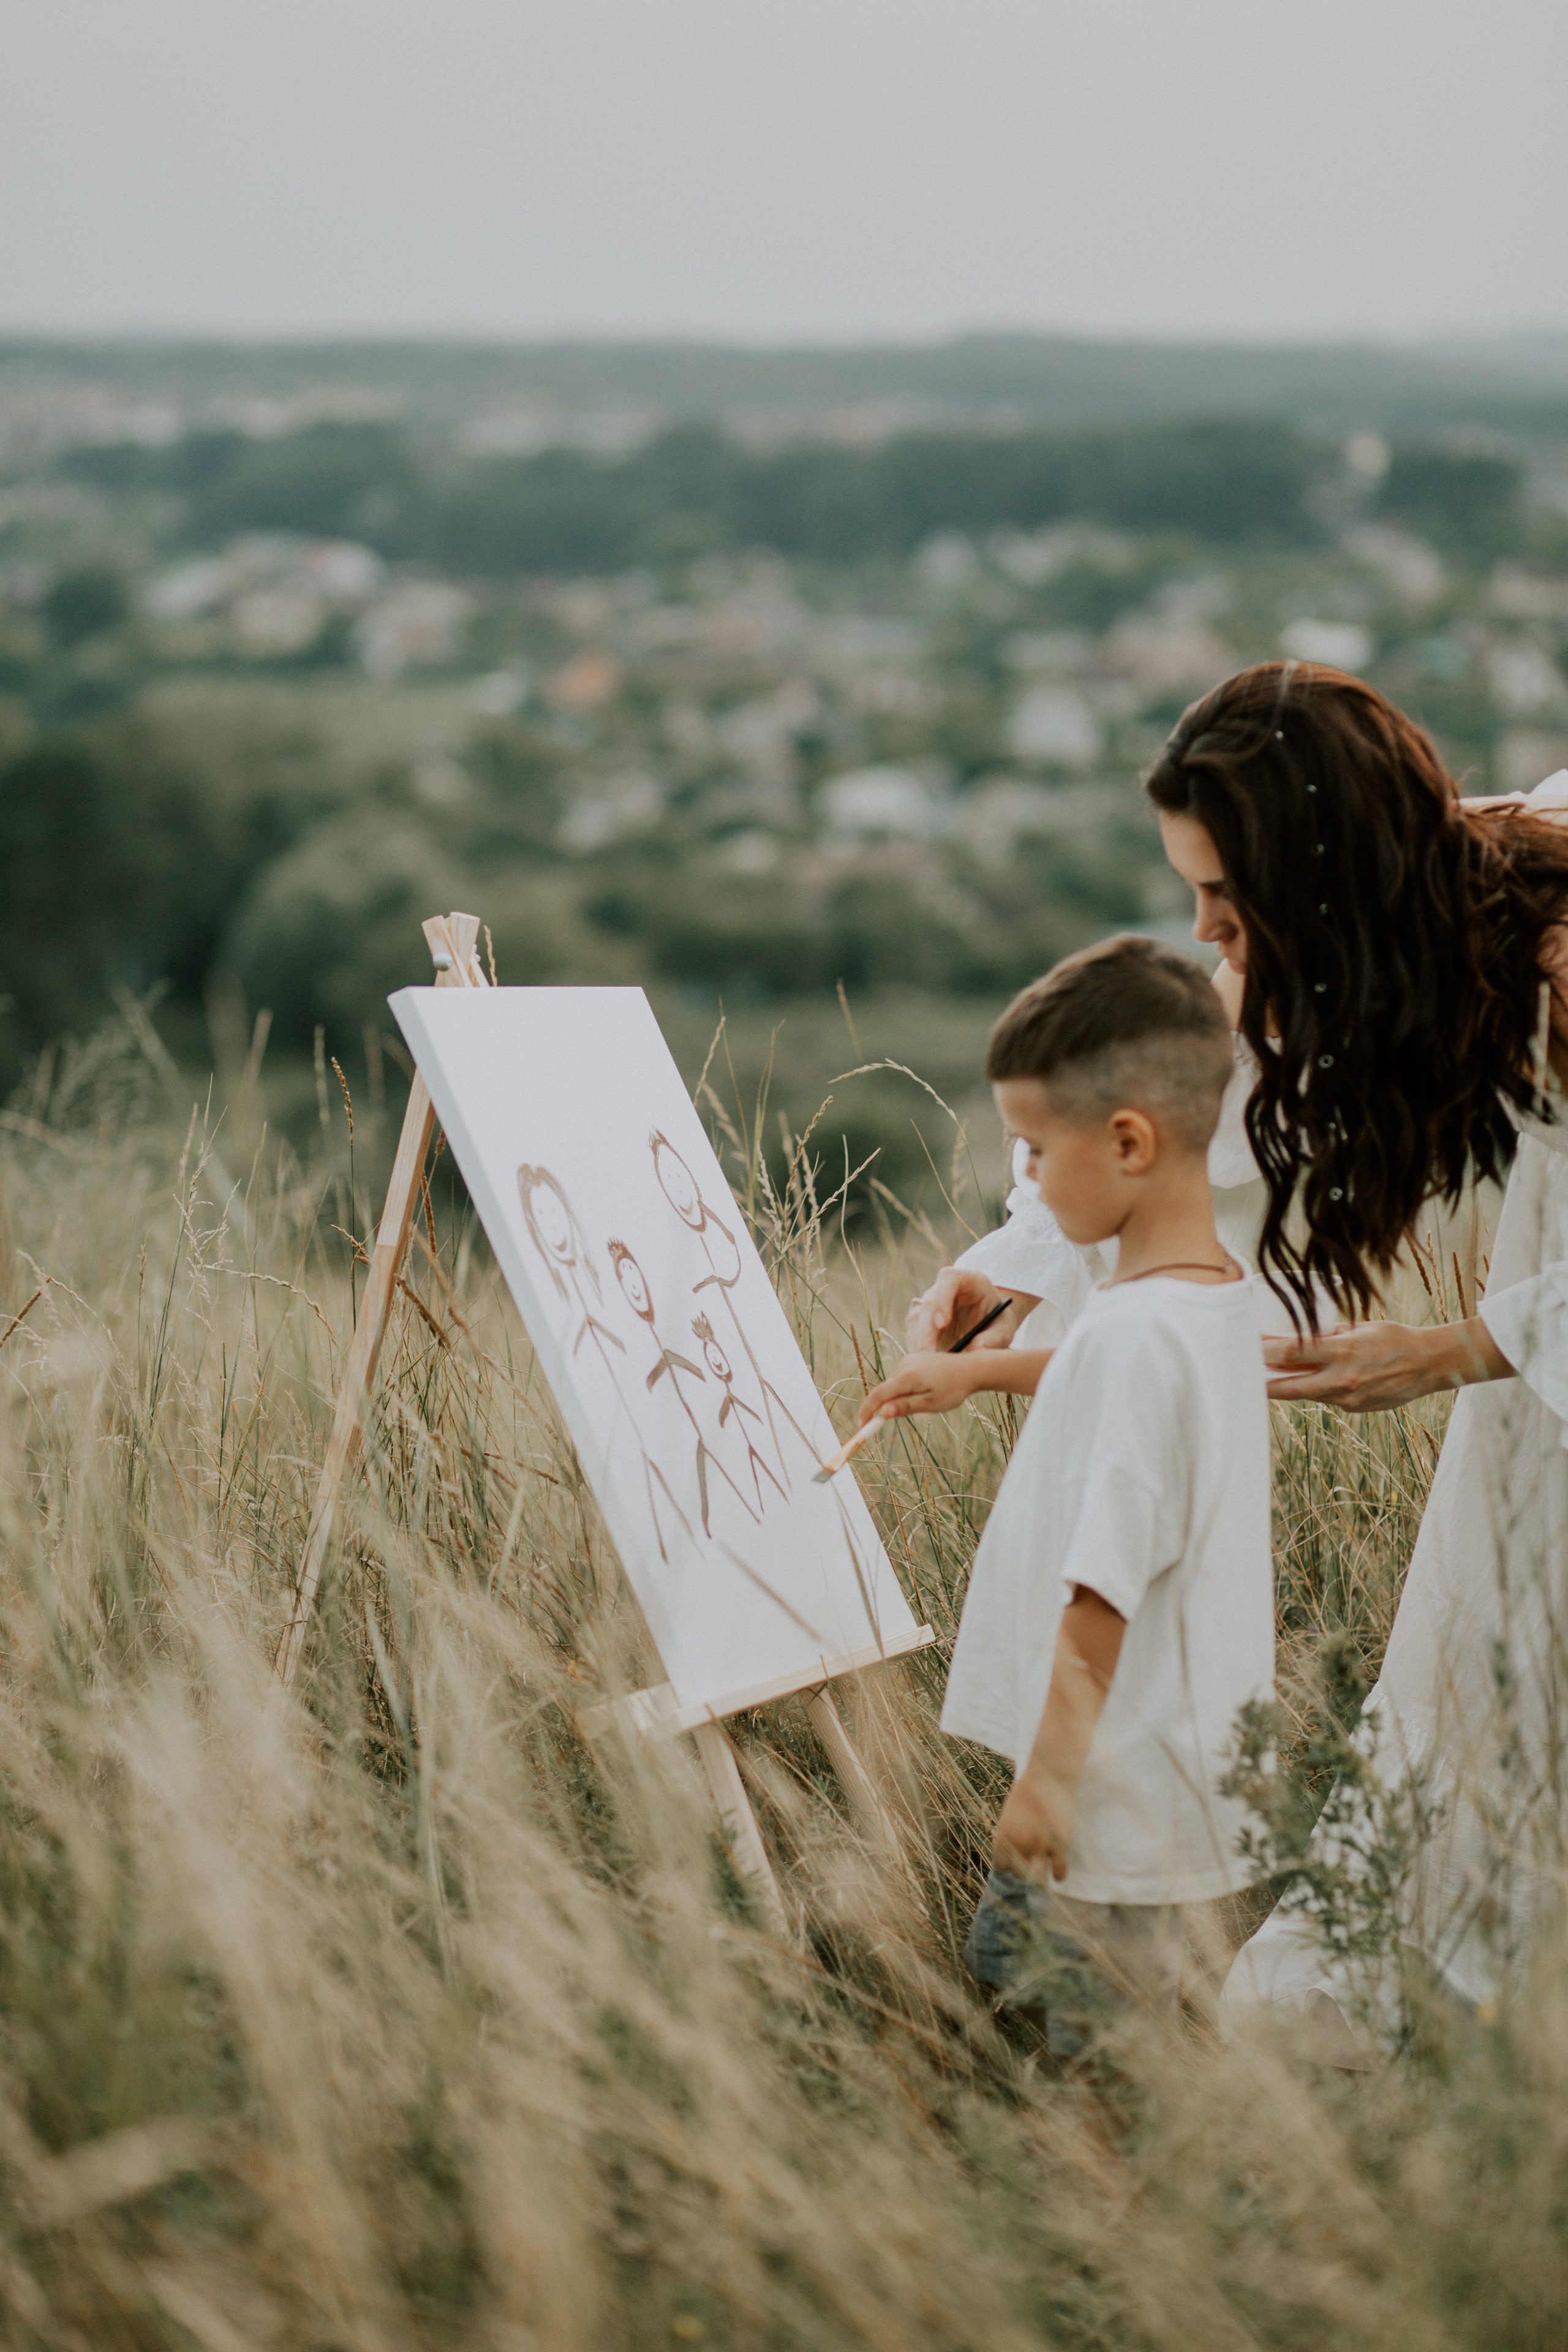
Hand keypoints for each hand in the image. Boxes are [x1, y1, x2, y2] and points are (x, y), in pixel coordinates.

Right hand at [859, 1351, 982, 1424]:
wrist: (971, 1369)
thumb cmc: (954, 1389)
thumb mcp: (931, 1403)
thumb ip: (906, 1407)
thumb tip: (883, 1413)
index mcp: (907, 1376)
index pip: (878, 1395)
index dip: (867, 1411)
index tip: (862, 1426)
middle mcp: (904, 1365)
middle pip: (885, 1390)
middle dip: (885, 1407)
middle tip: (898, 1421)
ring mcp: (909, 1360)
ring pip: (894, 1385)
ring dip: (899, 1398)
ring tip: (926, 1401)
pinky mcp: (914, 1359)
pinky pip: (902, 1379)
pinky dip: (905, 1390)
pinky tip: (926, 1391)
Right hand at [906, 1269, 1036, 1353]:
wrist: (991, 1323)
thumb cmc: (999, 1321)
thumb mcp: (1005, 1329)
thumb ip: (995, 1338)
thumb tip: (977, 1349)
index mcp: (969, 1280)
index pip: (949, 1279)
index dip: (942, 1299)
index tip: (942, 1324)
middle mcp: (945, 1289)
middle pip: (928, 1302)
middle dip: (926, 1330)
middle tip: (929, 1356)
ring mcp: (931, 1303)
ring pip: (916, 1319)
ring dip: (920, 1342)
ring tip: (931, 1366)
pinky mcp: (922, 1319)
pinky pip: (913, 1333)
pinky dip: (919, 1349)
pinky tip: (929, 1365)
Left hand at [993, 1770, 1073, 1881]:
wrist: (1049, 1775)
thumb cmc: (1028, 1790)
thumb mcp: (1010, 1813)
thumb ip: (1010, 1833)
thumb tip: (1014, 1851)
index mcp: (1004, 1835)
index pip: (1001, 1865)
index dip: (1008, 1864)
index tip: (1015, 1861)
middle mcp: (1019, 1843)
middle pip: (1019, 1873)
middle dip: (1024, 1870)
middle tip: (1031, 1864)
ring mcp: (1040, 1845)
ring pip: (1037, 1878)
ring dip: (1040, 1877)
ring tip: (1043, 1872)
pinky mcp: (1059, 1844)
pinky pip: (1059, 1871)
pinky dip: (1059, 1875)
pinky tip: (1058, 1874)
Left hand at [1265, 1316, 1508, 1409]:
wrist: (1430, 1365)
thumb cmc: (1395, 1338)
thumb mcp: (1360, 1327)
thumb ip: (1330, 1333)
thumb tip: (1299, 1333)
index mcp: (1343, 1352)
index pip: (1292, 1353)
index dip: (1265, 1352)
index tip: (1249, 1346)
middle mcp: (1343, 1379)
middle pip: (1289, 1387)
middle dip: (1265, 1385)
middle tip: (1245, 1380)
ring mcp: (1349, 1399)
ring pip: (1308, 1394)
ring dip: (1291, 1386)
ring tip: (1274, 1376)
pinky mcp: (1355, 1409)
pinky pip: (1328, 1398)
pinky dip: (1319, 1388)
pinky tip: (1319, 1378)